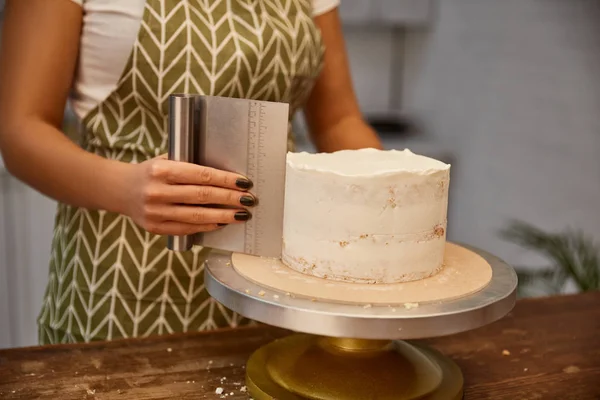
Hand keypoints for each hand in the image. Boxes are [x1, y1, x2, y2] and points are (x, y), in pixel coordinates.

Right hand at [123, 155, 255, 235]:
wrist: (119, 189)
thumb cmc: (150, 172)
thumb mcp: (165, 160)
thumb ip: (189, 166)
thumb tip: (225, 175)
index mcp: (161, 170)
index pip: (202, 175)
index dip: (226, 180)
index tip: (244, 182)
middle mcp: (157, 191)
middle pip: (203, 196)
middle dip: (230, 198)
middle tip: (249, 200)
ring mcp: (156, 212)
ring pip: (197, 216)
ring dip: (224, 216)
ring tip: (241, 214)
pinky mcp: (155, 228)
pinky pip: (187, 228)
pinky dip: (207, 226)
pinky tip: (221, 223)